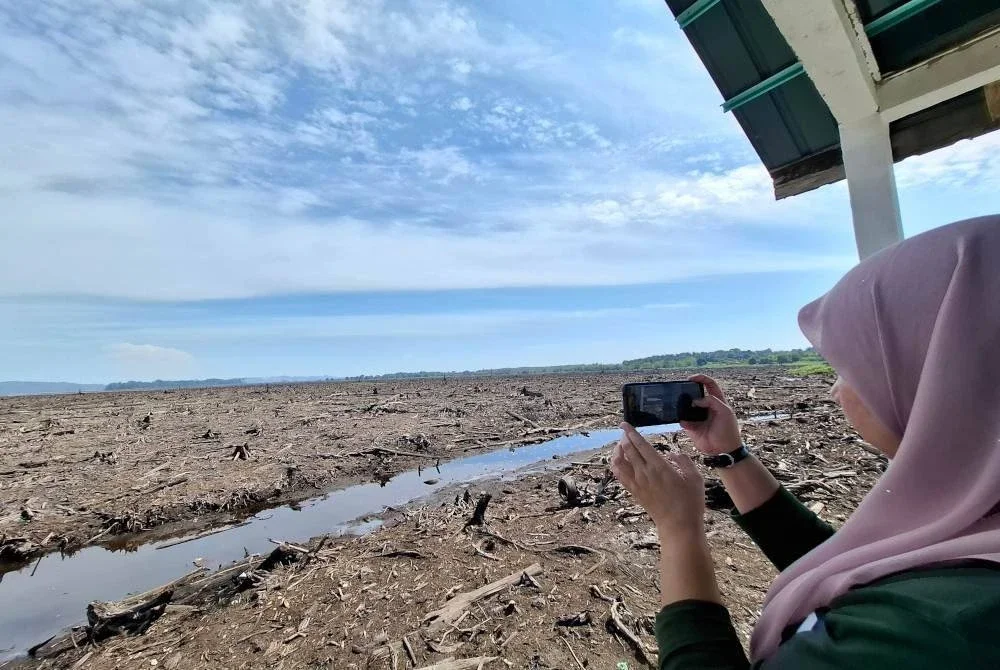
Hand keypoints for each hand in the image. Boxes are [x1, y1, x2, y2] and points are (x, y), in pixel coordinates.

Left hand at [611, 422, 704, 538]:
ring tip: (622, 447)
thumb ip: (684, 461)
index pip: (640, 444)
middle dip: (624, 438)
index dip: (630, 432)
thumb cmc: (690, 502)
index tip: (624, 424)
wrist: (679, 526)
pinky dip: (617, 466)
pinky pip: (620, 476)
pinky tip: (619, 463)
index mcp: (659, 466)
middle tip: (625, 433)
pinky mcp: (635, 492)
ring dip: (618, 452)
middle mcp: (644, 473)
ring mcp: (638, 483)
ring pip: (619, 463)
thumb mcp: (695, 477)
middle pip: (627, 450)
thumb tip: (673, 454)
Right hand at [681, 374, 740, 455]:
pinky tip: (683, 420)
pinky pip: (683, 420)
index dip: (701, 379)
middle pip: (695, 394)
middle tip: (682, 390)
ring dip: (682, 405)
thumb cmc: (728, 430)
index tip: (691, 378)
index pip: (709, 385)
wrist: (724, 450)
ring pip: (687, 406)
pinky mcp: (691, 427)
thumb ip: (712, 401)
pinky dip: (681, 419)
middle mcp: (706, 407)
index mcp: (717, 401)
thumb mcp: (725, 411)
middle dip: (688, 391)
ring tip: (678, 404)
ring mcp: (698, 417)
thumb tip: (696, 400)